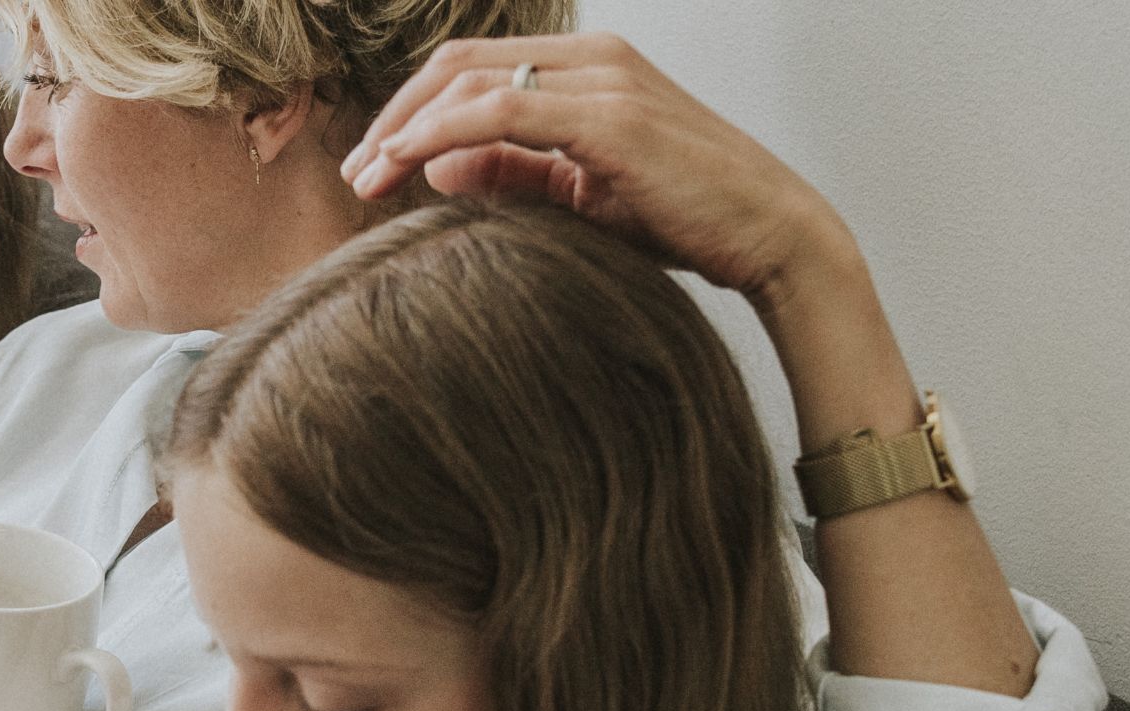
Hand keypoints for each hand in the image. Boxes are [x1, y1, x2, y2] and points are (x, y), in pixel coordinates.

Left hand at [343, 33, 858, 304]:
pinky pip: (502, 114)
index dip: (411, 110)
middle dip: (394, 116)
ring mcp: (605, 80)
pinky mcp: (611, 119)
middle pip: (459, 65)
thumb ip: (515, 172)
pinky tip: (409, 168)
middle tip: (356, 174)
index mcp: (590, 64)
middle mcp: (595, 56)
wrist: (773, 235)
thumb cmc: (686, 218)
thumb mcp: (584, 193)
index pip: (475, 68)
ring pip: (471, 84)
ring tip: (368, 181)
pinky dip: (443, 135)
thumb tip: (436, 164)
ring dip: (405, 129)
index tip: (373, 164)